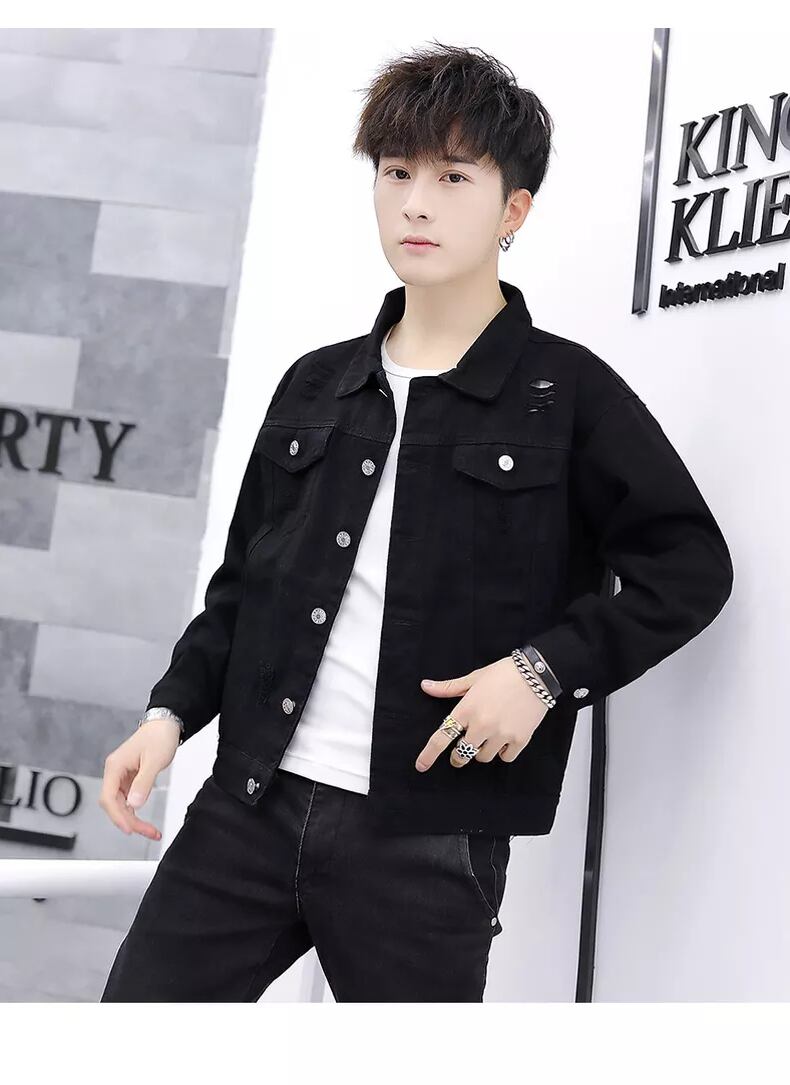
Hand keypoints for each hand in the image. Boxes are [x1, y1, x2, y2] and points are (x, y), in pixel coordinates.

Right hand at [98, 718, 180, 838]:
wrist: (166, 724)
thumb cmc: (159, 736)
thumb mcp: (154, 761)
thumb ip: (144, 783)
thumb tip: (134, 804)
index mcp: (115, 767)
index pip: (108, 798)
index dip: (117, 816)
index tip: (130, 829)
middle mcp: (114, 772)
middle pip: (113, 804)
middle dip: (128, 821)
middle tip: (148, 832)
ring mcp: (121, 775)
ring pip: (120, 804)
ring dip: (132, 818)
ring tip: (150, 830)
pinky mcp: (129, 777)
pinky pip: (127, 799)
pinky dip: (135, 810)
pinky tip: (144, 819)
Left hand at [416, 656, 549, 771]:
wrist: (537, 674)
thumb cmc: (504, 673)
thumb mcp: (474, 678)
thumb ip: (449, 687)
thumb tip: (426, 686)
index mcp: (467, 709)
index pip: (442, 737)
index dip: (429, 754)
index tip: (421, 766)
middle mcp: (482, 725)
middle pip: (462, 753)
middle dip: (459, 755)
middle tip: (463, 749)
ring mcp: (501, 734)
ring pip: (483, 757)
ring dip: (482, 751)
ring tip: (489, 736)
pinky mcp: (520, 740)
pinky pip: (505, 757)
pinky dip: (502, 752)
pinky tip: (505, 738)